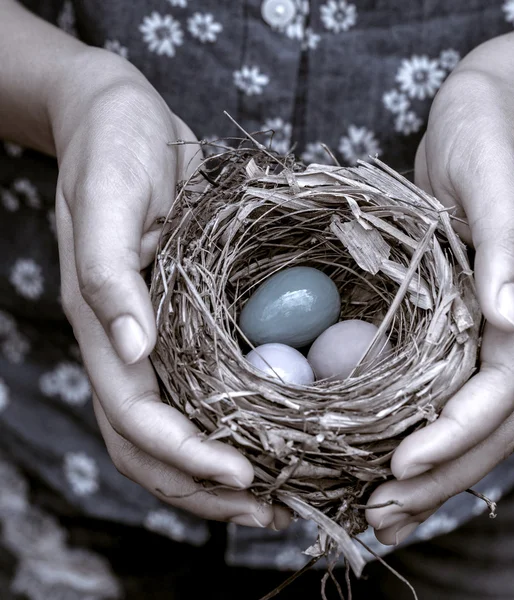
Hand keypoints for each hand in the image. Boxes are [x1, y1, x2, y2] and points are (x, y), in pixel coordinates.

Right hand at [50, 48, 288, 529]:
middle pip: (154, 444)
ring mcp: (156, 335)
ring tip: (279, 495)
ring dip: (222, 471)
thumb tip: (133, 348)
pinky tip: (274, 435)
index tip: (245, 478)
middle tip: (272, 512)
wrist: (120, 119)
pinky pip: (204, 387)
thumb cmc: (111, 147)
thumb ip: (108, 272)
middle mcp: (129, 342)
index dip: (186, 457)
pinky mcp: (183, 319)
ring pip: (180, 427)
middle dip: (207, 487)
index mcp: (105, 322)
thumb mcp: (105, 196)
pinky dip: (236, 423)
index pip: (138, 417)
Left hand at [366, 45, 513, 543]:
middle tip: (381, 513)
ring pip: (467, 420)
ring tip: (378, 506)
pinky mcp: (457, 319)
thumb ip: (507, 246)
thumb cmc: (490, 134)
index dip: (453, 436)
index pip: (498, 390)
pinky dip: (414, 429)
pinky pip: (442, 389)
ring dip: (428, 470)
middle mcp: (510, 326)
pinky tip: (380, 449)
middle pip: (486, 425)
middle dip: (437, 475)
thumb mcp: (494, 175)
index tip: (400, 467)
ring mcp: (487, 327)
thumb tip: (508, 319)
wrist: (491, 111)